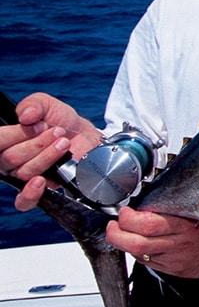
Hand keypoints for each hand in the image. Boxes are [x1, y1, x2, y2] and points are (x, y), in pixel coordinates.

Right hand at [0, 93, 102, 209]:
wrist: (84, 135)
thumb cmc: (60, 121)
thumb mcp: (47, 105)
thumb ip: (33, 104)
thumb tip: (24, 115)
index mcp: (5, 142)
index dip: (13, 134)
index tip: (37, 123)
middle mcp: (9, 161)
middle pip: (11, 158)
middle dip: (37, 143)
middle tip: (56, 131)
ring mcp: (24, 176)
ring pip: (24, 172)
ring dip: (47, 155)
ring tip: (64, 142)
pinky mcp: (40, 189)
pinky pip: (24, 201)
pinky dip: (31, 193)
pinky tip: (42, 180)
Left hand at [107, 206, 198, 277]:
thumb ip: (178, 203)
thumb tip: (153, 191)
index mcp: (185, 227)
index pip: (150, 224)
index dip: (130, 218)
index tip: (126, 211)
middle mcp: (177, 245)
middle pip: (137, 244)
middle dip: (117, 234)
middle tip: (113, 225)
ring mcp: (171, 260)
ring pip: (137, 254)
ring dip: (123, 242)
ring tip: (120, 232)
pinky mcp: (168, 270)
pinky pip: (145, 262)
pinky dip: (136, 252)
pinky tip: (137, 243)